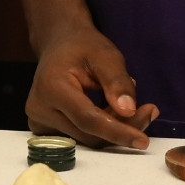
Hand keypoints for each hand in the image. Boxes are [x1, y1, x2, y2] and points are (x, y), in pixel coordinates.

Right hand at [26, 22, 158, 148]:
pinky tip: (110, 111)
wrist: (58, 44)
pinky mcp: (43, 128)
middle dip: (121, 128)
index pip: (88, 119)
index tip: (143, 140)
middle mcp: (39, 108)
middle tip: (147, 111)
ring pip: (85, 139)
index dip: (118, 131)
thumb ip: (117, 82)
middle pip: (88, 133)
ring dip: (112, 129)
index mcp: (51, 87)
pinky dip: (100, 130)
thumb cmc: (83, 46)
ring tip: (125, 103)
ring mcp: (38, 121)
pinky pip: (79, 138)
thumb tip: (128, 112)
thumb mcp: (106, 55)